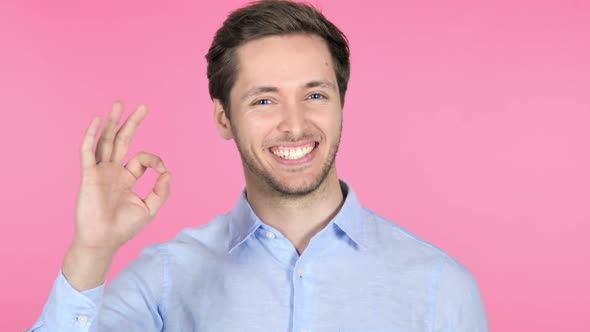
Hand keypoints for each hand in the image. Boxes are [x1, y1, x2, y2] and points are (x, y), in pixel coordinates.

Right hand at [63, 101, 170, 289]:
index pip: (142, 159)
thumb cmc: (123, 228)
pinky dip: (91, 135)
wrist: (103, 241)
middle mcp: (113, 171)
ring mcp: (100, 172)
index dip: (155, 160)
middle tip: (143, 106)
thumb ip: (161, 191)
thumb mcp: (149, 208)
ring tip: (118, 104)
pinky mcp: (89, 175)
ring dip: (112, 122)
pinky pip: (88, 151)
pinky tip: (97, 120)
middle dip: (132, 123)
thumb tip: (168, 172)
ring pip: (106, 141)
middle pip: (123, 141)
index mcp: (127, 178)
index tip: (162, 171)